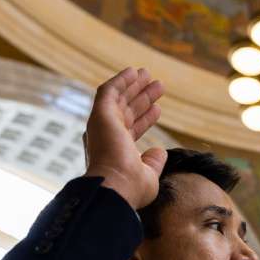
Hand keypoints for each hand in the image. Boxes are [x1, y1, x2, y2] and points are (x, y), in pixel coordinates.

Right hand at [83, 67, 166, 209]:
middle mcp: (107, 137)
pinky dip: (120, 80)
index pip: (132, 129)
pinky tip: (132, 71)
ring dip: (133, 86)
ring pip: (119, 99)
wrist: (115, 186)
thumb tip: (159, 151)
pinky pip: (108, 91)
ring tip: (148, 74)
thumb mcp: (149, 176)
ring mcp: (103, 125)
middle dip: (142, 98)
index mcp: (116, 151)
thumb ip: (153, 162)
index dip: (145, 119)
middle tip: (157, 85)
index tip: (157, 109)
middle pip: (127, 111)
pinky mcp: (100, 114)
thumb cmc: (131, 188)